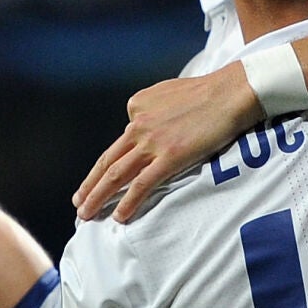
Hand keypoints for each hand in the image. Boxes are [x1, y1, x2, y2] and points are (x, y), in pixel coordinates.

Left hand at [73, 62, 258, 221]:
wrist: (230, 93)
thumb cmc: (207, 92)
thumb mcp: (168, 91)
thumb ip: (153, 107)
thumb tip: (145, 119)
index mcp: (138, 106)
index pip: (123, 138)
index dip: (115, 160)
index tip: (110, 175)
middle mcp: (138, 125)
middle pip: (107, 161)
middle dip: (90, 184)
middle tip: (78, 202)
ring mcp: (152, 142)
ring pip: (116, 175)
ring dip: (98, 197)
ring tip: (86, 213)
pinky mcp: (169, 157)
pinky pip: (142, 185)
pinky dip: (127, 202)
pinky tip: (119, 216)